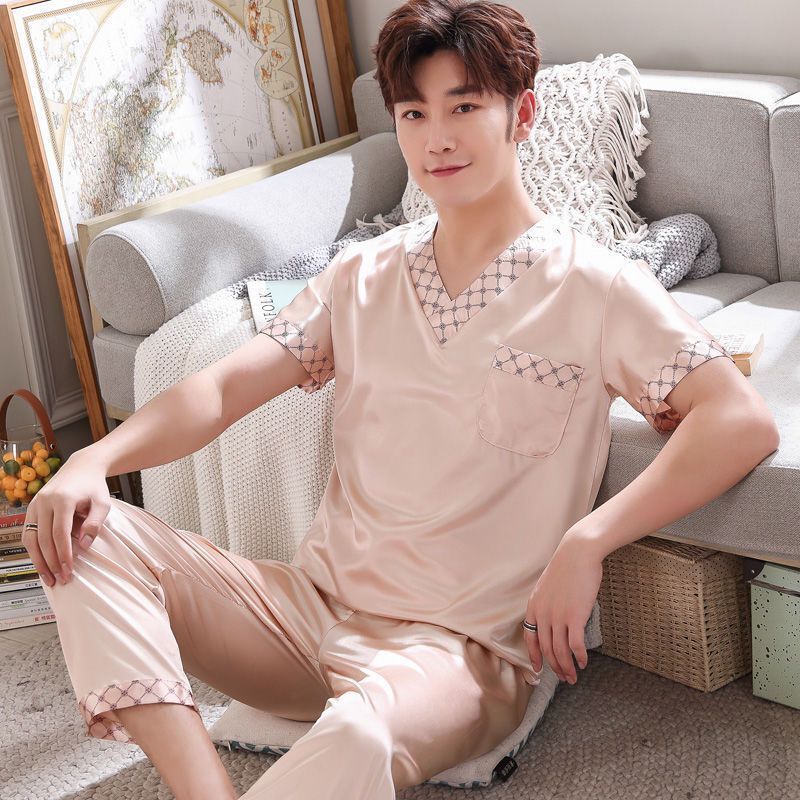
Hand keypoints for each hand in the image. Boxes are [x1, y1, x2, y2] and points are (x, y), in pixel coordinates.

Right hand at [21, 450, 110, 587]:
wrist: (81, 468)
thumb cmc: (93, 487)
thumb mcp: (103, 503)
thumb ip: (95, 523)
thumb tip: (84, 545)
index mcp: (63, 499)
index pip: (60, 533)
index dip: (63, 554)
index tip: (69, 570)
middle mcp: (45, 501)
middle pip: (44, 538)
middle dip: (51, 562)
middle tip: (60, 579)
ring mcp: (35, 504)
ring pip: (31, 538)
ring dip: (38, 560)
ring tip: (48, 577)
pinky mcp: (31, 508)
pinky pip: (28, 533)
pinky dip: (33, 550)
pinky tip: (41, 563)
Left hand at [524, 529, 603, 684]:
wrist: (577, 553)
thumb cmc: (566, 567)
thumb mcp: (548, 587)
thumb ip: (547, 604)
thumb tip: (554, 619)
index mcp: (534, 607)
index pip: (530, 638)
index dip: (534, 656)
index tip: (539, 670)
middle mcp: (542, 614)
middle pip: (546, 649)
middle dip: (555, 667)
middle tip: (563, 677)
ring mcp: (558, 617)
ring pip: (560, 651)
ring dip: (567, 667)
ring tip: (574, 676)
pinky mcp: (574, 617)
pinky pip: (575, 646)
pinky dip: (579, 657)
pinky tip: (584, 663)